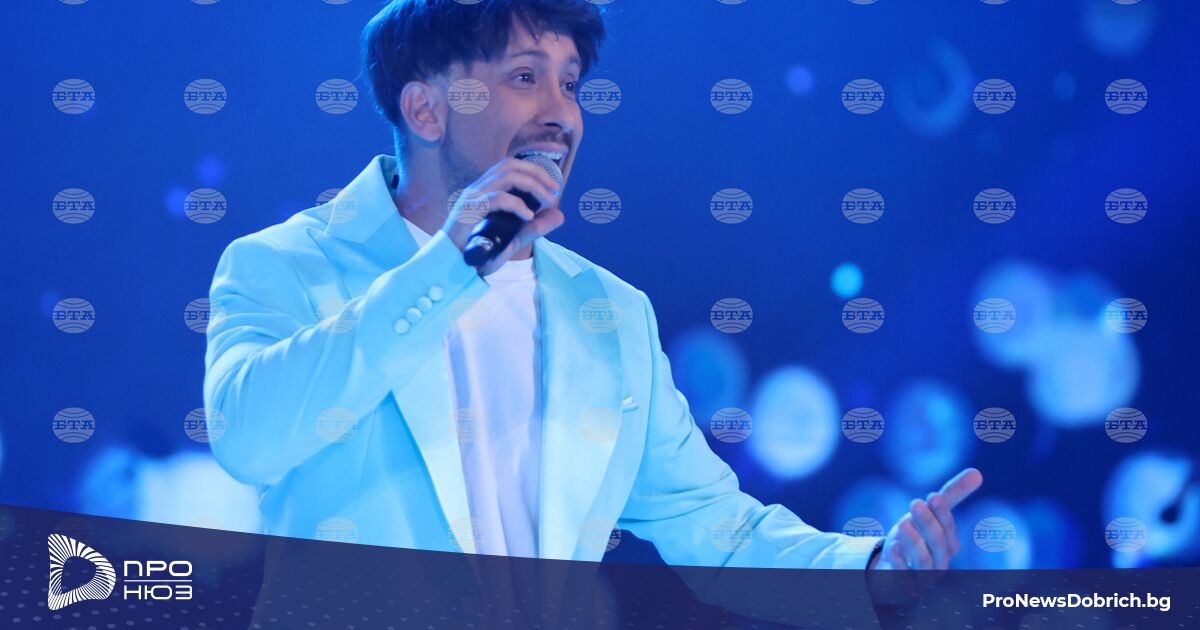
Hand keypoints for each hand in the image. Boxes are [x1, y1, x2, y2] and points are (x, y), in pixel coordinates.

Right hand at [440, 157, 565, 275]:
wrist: (453, 268)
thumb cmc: (479, 253)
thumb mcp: (513, 239)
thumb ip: (535, 227)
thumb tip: (559, 215)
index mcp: (485, 190)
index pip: (509, 166)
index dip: (534, 169)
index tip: (554, 185)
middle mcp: (477, 189)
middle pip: (509, 165)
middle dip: (536, 173)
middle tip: (555, 189)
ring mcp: (471, 197)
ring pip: (505, 176)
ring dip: (531, 185)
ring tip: (546, 200)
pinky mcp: (468, 211)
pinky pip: (497, 198)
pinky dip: (517, 205)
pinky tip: (528, 216)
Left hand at [870, 467, 982, 570]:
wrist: (893, 571)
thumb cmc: (915, 540)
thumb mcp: (929, 515)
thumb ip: (952, 495)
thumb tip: (977, 472)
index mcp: (947, 546)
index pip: (948, 529)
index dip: (942, 514)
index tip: (933, 496)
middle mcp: (939, 563)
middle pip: (937, 544)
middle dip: (928, 523)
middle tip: (915, 502)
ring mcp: (922, 577)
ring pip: (923, 561)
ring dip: (915, 542)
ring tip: (904, 522)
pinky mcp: (903, 586)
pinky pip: (904, 577)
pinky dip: (900, 563)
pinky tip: (892, 546)